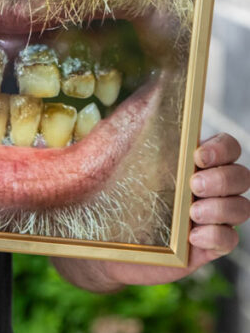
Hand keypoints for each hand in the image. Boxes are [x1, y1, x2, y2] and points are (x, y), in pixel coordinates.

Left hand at [56, 133, 249, 290]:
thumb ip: (137, 117)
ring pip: (241, 207)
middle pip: (241, 176)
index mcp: (191, 160)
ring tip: (192, 213)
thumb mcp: (116, 147)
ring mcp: (210, 216)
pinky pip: (230, 239)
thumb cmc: (107, 187)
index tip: (198, 155)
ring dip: (221, 208)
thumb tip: (156, 85)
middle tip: (193, 185)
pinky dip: (217, 236)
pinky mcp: (206, 246)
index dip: (222, 148)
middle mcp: (208, 186)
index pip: (227, 147)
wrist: (98, 235)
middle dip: (223, 179)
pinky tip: (193, 236)